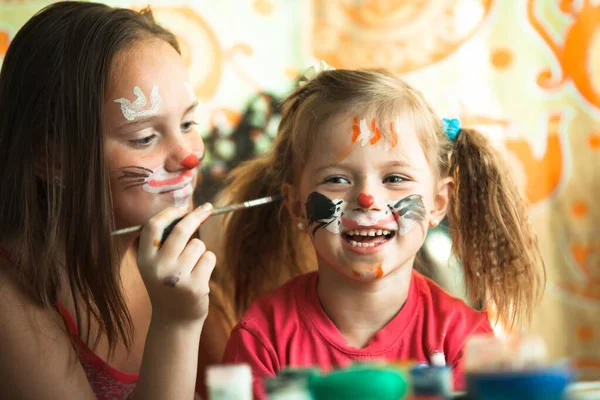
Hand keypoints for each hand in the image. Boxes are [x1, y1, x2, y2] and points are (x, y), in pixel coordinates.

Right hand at [137, 203, 215, 325]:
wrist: (175, 321)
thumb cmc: (169, 285)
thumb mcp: (156, 265)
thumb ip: (164, 242)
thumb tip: (186, 213)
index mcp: (144, 259)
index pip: (153, 226)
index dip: (170, 212)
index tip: (184, 207)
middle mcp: (158, 267)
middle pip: (181, 230)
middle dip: (197, 215)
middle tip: (208, 208)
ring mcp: (177, 277)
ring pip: (198, 244)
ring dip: (200, 251)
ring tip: (192, 267)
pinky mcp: (195, 285)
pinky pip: (209, 257)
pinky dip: (207, 263)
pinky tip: (199, 277)